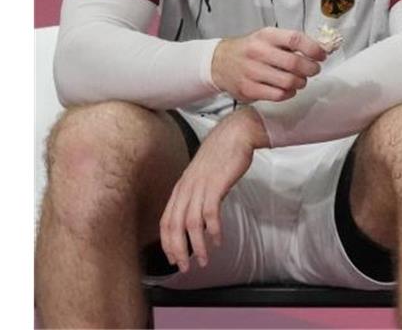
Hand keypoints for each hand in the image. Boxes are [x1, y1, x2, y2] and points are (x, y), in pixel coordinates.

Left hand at [159, 108, 267, 271]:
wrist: (235, 133)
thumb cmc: (221, 154)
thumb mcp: (203, 176)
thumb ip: (198, 194)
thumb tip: (201, 215)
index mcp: (180, 188)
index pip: (166, 221)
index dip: (167, 243)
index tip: (173, 258)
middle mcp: (186, 189)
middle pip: (174, 226)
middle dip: (178, 250)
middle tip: (185, 268)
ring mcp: (200, 187)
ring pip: (191, 224)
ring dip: (196, 246)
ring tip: (204, 260)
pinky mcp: (216, 185)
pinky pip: (210, 213)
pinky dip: (213, 230)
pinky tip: (217, 240)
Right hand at [211, 27, 327, 101]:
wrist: (220, 62)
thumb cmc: (250, 49)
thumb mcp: (268, 37)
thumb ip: (291, 43)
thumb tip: (321, 49)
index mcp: (266, 36)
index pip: (295, 39)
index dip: (314, 48)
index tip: (322, 55)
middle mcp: (258, 52)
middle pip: (295, 63)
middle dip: (311, 68)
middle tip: (314, 70)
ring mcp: (252, 72)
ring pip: (289, 81)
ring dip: (301, 82)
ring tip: (301, 80)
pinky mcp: (249, 89)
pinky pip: (279, 95)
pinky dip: (289, 93)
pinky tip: (289, 89)